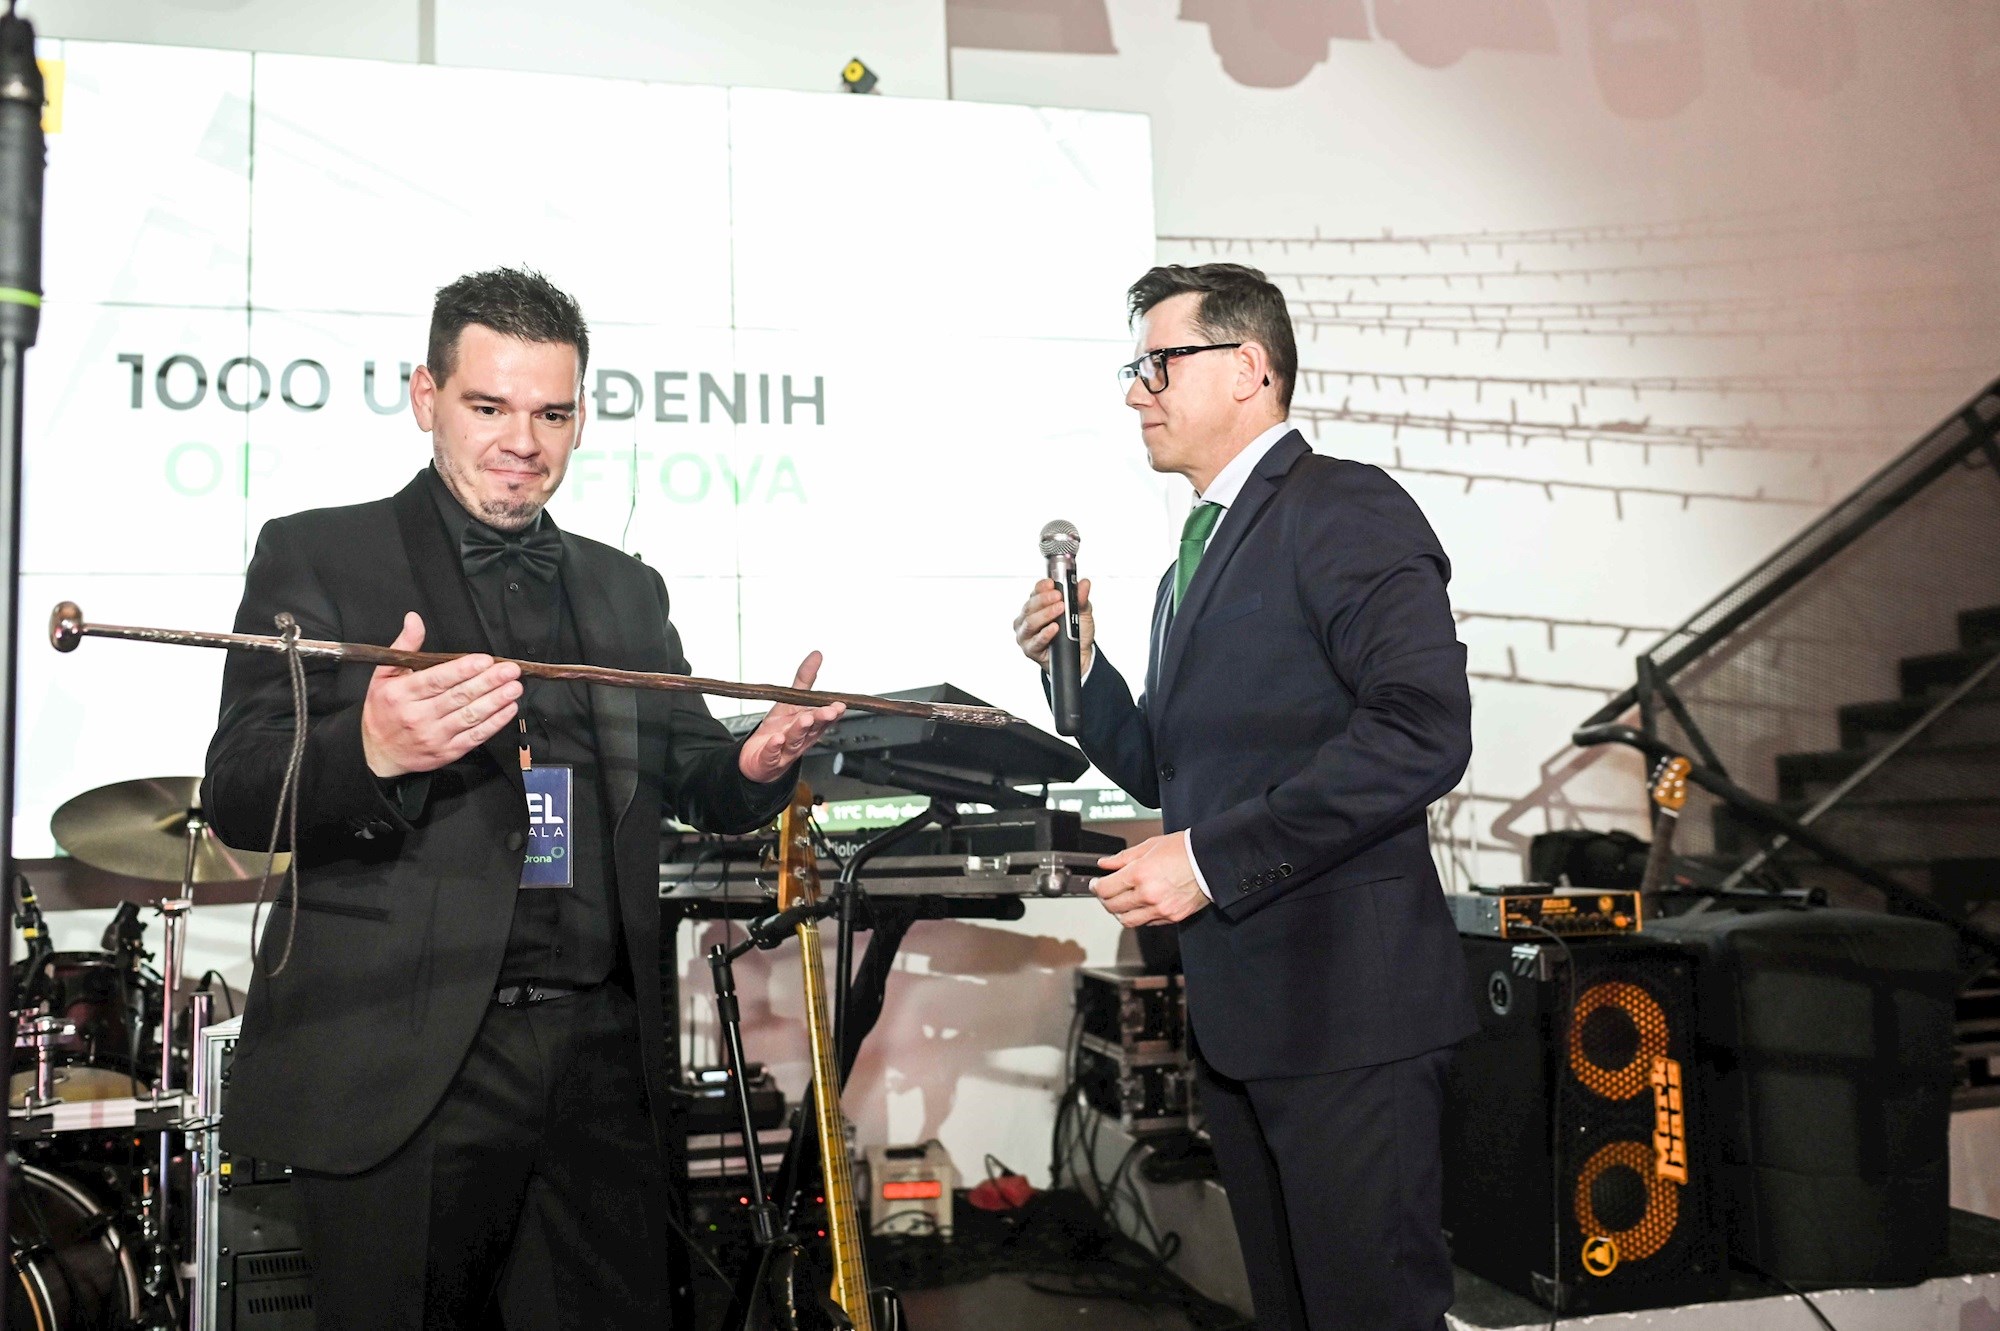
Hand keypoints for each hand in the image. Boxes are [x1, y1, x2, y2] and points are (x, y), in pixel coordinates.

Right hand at [361, 612, 522, 778]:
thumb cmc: (383, 709)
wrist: (377, 752)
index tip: (485, 660)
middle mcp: (418, 716)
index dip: (463, 669)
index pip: (437, 680)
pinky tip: (507, 709)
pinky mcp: (447, 752)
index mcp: (402, 694)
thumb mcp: (383, 675)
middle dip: (488, 682)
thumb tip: (414, 620)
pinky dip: (494, 723)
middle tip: (509, 670)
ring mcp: (434, 736)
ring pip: (470, 717)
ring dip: (496, 701)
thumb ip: (404, 646)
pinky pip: (475, 737)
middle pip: (458, 697)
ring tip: (513, 687)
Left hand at [738, 651, 844, 782]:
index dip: (832, 712)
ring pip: (795, 740)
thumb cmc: (778, 731)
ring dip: (800, 730)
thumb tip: (816, 655)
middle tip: (827, 711)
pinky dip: (774, 747)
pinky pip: (772, 754)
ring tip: (805, 719)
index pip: (824, 718)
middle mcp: (801, 738)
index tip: (840, 705)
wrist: (758, 759)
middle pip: (812, 728)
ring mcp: (786, 750)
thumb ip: (804, 679)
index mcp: (809, 725)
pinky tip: (776, 739)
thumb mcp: (790, 702)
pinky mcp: (769, 759)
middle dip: (820, 719)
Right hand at [1012, 576, 1094, 674]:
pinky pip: (1035, 641)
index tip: (1052, 583)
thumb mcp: (1082, 613)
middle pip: (1030, 605)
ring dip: (1045, 614)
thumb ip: (1081, 599)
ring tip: (1059, 610)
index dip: (1042, 586)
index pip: (1035, 591)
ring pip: (1030, 622)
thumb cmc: (1075, 633)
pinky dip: (1045, 634)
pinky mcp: (1030, 649)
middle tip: (1059, 596)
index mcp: (1037, 605)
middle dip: (1044, 599)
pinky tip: (1054, 628)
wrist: (1079, 655)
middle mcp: (1027, 618)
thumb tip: (1084, 583)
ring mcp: (1026, 634)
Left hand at [1091, 832, 1208, 927]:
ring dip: (1119, 912)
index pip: (1105, 889)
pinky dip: (1139, 916)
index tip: (1095, 884)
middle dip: (1104, 899)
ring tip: (1120, 902)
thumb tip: (1105, 864)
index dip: (1096, 887)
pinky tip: (1140, 906)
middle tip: (1104, 892)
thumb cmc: (1186, 850)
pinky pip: (1147, 923)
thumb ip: (1124, 857)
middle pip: (1112, 907)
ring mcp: (1160, 909)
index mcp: (1140, 874)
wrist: (1212, 862)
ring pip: (1127, 920)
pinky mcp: (1172, 917)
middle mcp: (1148, 894)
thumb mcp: (1150, 845)